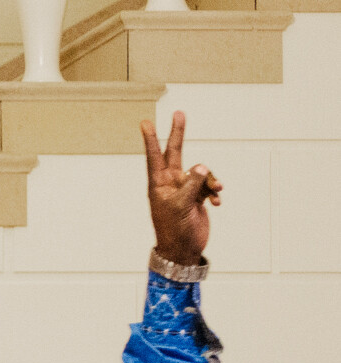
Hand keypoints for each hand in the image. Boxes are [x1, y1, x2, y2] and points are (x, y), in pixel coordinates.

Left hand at [143, 110, 219, 263]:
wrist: (183, 249)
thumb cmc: (175, 231)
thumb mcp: (180, 206)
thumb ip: (191, 184)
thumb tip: (201, 166)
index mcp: (159, 185)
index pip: (155, 157)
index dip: (151, 139)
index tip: (145, 122)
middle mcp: (170, 183)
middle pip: (176, 152)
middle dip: (178, 133)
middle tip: (179, 113)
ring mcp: (184, 189)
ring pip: (201, 172)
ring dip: (211, 181)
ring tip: (215, 193)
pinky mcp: (196, 196)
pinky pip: (208, 185)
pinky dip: (214, 192)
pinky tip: (216, 203)